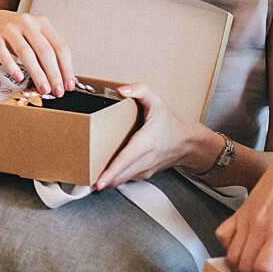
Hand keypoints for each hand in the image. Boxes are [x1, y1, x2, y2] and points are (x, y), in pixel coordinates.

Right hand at [0, 9, 74, 94]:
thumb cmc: (13, 33)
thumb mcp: (32, 35)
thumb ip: (44, 51)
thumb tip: (60, 77)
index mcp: (41, 22)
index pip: (60, 46)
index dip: (66, 67)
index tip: (68, 84)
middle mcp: (27, 23)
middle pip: (45, 50)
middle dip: (54, 74)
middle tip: (57, 91)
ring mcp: (9, 28)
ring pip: (26, 53)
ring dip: (37, 74)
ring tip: (43, 89)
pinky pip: (4, 53)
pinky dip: (12, 66)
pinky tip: (19, 78)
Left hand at [93, 84, 207, 189]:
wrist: (187, 143)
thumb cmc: (170, 123)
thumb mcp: (157, 101)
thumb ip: (139, 90)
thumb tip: (121, 89)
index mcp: (146, 141)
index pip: (126, 159)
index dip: (112, 171)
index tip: (100, 181)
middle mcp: (145, 159)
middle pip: (121, 174)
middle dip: (103, 180)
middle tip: (85, 181)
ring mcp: (145, 169)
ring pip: (122, 180)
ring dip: (107, 181)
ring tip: (90, 181)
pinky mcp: (143, 174)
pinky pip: (127, 179)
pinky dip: (115, 179)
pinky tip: (104, 176)